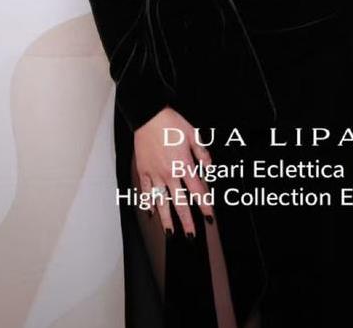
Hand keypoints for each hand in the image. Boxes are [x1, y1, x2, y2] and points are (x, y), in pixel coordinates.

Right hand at [133, 106, 214, 237]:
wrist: (148, 116)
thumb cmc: (171, 123)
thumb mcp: (194, 135)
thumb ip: (202, 154)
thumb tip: (209, 169)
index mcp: (184, 165)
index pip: (197, 191)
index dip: (205, 206)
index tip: (209, 218)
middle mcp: (169, 173)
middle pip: (180, 202)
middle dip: (187, 221)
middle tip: (192, 235)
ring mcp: (155, 174)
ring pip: (161, 202)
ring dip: (167, 219)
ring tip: (171, 234)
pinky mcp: (143, 171)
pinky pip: (146, 191)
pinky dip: (148, 203)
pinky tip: (150, 213)